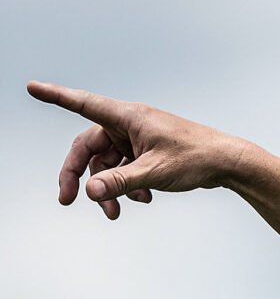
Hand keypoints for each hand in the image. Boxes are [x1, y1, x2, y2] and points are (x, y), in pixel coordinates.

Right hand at [27, 81, 250, 219]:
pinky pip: (126, 168)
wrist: (228, 164)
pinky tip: (145, 199)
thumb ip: (120, 182)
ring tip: (117, 211)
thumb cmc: (197, 158)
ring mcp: (140, 138)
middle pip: (89, 147)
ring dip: (109, 187)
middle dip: (79, 174)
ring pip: (108, 163)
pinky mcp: (149, 152)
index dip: (56, 96)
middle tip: (67, 199)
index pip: (83, 103)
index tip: (32, 87)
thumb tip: (90, 191)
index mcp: (129, 116)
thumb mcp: (155, 173)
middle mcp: (131, 124)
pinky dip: (129, 185)